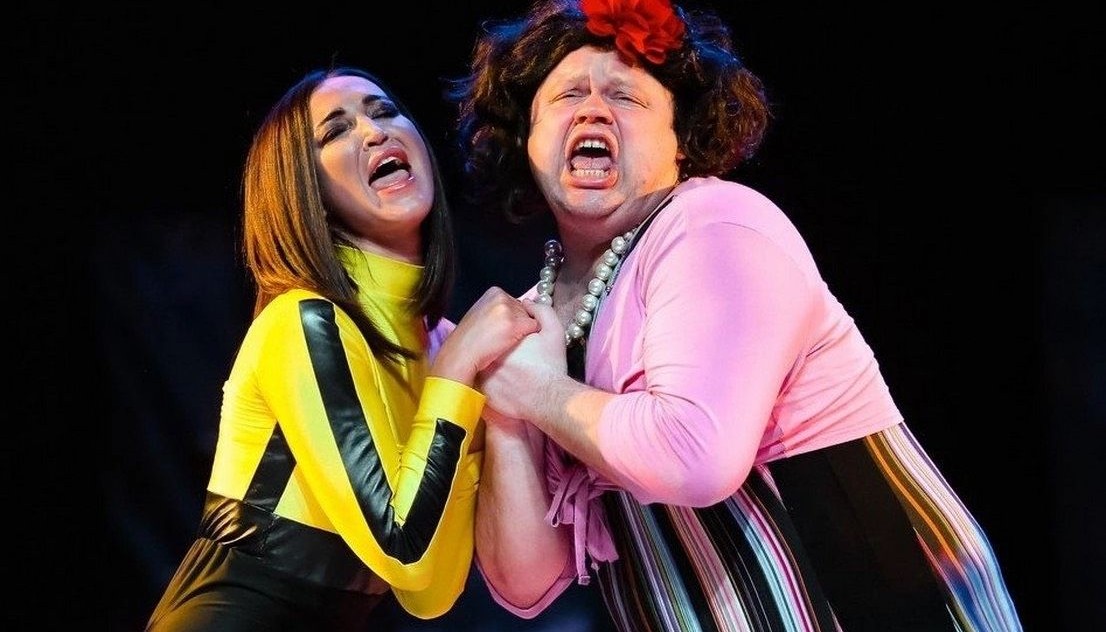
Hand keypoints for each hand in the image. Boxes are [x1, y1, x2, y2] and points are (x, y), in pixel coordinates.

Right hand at [431, 287, 538, 384]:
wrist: (461, 354)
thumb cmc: (468, 339)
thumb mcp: (480, 313)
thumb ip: (497, 308)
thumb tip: (515, 310)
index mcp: (494, 292)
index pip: (515, 301)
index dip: (511, 316)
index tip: (501, 326)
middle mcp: (502, 298)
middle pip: (523, 309)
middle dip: (517, 322)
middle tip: (502, 335)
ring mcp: (509, 311)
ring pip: (529, 318)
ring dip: (522, 330)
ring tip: (503, 340)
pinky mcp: (515, 325)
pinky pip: (534, 327)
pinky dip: (528, 336)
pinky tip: (512, 343)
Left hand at [477, 299, 566, 419]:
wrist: (550, 399)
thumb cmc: (552, 366)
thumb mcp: (554, 331)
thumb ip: (542, 311)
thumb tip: (526, 303)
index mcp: (503, 338)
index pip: (498, 330)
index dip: (510, 334)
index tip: (522, 344)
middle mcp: (489, 355)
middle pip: (490, 345)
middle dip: (499, 347)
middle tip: (518, 358)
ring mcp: (484, 374)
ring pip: (484, 363)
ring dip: (493, 363)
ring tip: (512, 371)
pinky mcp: (484, 392)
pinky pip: (483, 381)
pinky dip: (492, 380)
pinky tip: (507, 384)